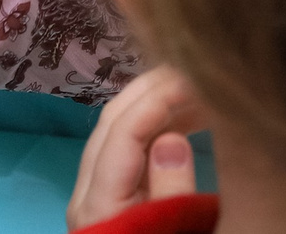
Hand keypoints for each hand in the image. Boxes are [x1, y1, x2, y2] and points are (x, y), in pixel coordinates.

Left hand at [68, 68, 204, 229]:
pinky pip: (129, 149)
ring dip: (158, 103)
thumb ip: (171, 192)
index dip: (157, 99)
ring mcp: (94, 193)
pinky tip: (189, 116)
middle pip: (112, 123)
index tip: (194, 78)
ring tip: (199, 89)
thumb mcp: (171, 232)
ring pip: (118, 131)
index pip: (121, 133)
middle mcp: (86, 192)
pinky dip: (158, 125)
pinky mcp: (109, 196)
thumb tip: (172, 140)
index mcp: (97, 205)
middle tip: (194, 68)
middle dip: (152, 88)